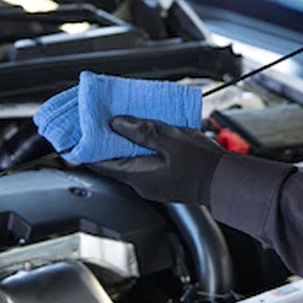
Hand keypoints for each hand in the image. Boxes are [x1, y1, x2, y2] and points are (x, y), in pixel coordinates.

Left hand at [91, 115, 224, 205]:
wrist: (226, 182)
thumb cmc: (202, 164)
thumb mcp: (171, 140)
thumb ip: (142, 131)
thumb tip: (116, 123)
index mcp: (138, 175)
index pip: (99, 163)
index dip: (85, 149)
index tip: (76, 135)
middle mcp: (141, 182)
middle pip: (112, 160)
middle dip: (105, 140)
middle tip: (99, 121)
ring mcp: (152, 181)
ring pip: (128, 159)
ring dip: (124, 141)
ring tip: (122, 121)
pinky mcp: (163, 177)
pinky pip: (143, 160)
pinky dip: (139, 145)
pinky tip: (146, 132)